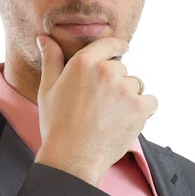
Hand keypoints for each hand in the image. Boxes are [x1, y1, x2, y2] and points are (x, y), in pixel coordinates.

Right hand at [34, 35, 157, 185]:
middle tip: (100, 104)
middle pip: (121, 69)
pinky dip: (143, 110)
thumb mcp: (48, 89)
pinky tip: (126, 121)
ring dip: (129, 96)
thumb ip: (51, 60)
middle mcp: (107, 71)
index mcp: (83, 62)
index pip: (110, 44)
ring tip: (110, 116)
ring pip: (136, 85)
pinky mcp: (140, 108)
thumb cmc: (56, 125)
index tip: (124, 49)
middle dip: (115, 82)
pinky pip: (150, 101)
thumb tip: (44, 38)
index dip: (119, 46)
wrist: (72, 158)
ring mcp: (125, 89)